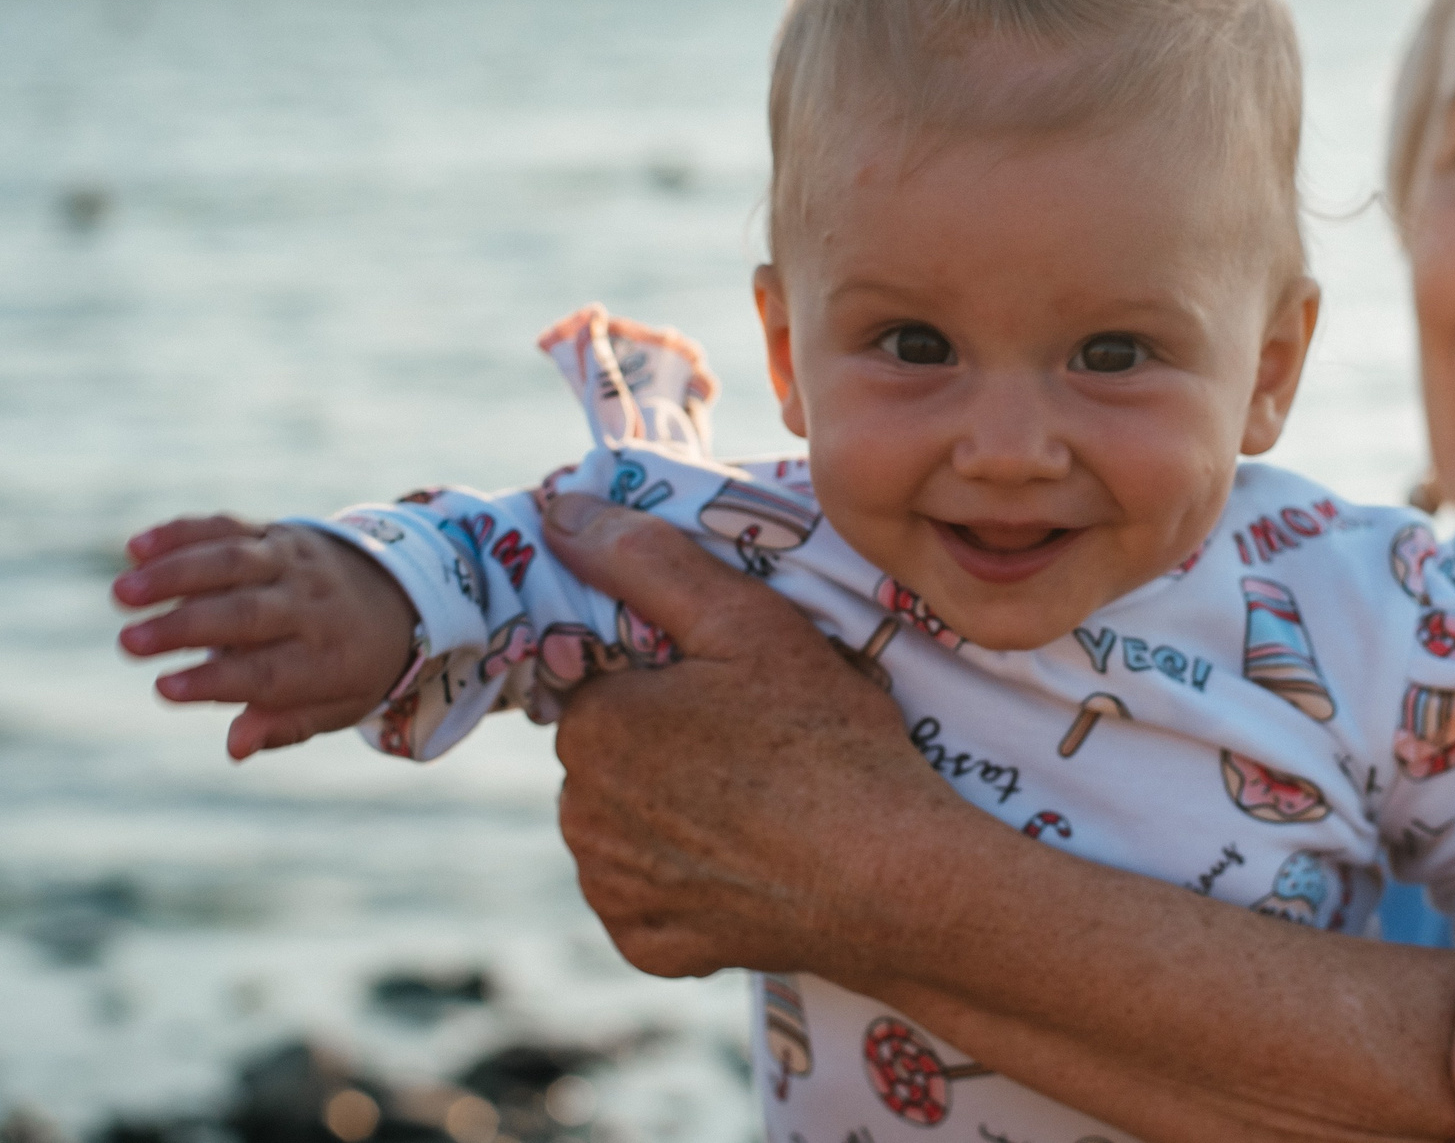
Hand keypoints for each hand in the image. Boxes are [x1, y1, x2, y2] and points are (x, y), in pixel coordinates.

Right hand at [114, 514, 417, 760]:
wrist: (397, 594)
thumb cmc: (350, 666)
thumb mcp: (335, 707)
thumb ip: (283, 726)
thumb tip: (234, 750)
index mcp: (327, 658)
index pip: (268, 672)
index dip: (216, 681)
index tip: (164, 688)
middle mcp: (310, 604)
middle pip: (246, 613)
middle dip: (185, 626)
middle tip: (128, 643)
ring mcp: (291, 562)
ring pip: (232, 560)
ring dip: (174, 573)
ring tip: (120, 593)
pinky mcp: (274, 532)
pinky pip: (227, 527)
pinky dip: (181, 533)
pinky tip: (134, 547)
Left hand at [542, 493, 969, 983]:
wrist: (894, 878)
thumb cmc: (827, 739)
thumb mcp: (746, 621)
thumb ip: (645, 557)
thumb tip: (559, 508)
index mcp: (593, 726)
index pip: (603, 680)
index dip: (665, 675)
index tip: (729, 685)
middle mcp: (580, 813)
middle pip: (611, 752)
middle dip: (663, 740)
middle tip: (754, 739)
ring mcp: (613, 888)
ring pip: (623, 822)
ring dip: (667, 809)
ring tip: (758, 799)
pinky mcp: (649, 946)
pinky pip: (647, 897)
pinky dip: (684, 880)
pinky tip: (746, 860)